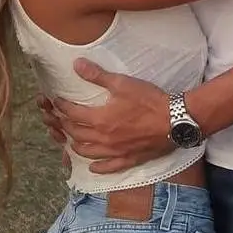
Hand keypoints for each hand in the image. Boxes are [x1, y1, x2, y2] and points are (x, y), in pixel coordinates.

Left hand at [51, 61, 171, 173]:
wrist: (175, 120)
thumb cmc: (150, 101)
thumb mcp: (123, 83)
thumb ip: (98, 75)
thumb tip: (76, 64)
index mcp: (100, 119)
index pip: (72, 114)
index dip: (61, 107)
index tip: (56, 101)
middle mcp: (104, 139)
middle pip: (76, 135)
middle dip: (64, 126)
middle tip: (60, 120)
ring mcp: (115, 151)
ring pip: (88, 153)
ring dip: (76, 147)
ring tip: (71, 141)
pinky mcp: (129, 159)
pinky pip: (108, 167)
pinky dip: (97, 167)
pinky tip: (92, 167)